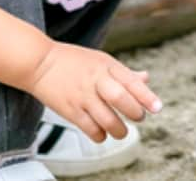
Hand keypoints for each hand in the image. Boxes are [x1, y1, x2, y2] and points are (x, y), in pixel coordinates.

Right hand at [29, 42, 162, 142]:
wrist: (39, 62)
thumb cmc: (72, 61)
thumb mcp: (100, 59)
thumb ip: (123, 72)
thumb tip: (145, 78)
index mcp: (106, 65)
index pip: (131, 81)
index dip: (146, 96)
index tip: (157, 108)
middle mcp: (95, 80)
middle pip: (120, 98)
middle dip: (134, 112)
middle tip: (138, 117)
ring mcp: (82, 96)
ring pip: (106, 119)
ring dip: (119, 130)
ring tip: (120, 131)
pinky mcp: (69, 110)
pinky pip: (90, 129)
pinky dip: (100, 135)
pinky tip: (102, 132)